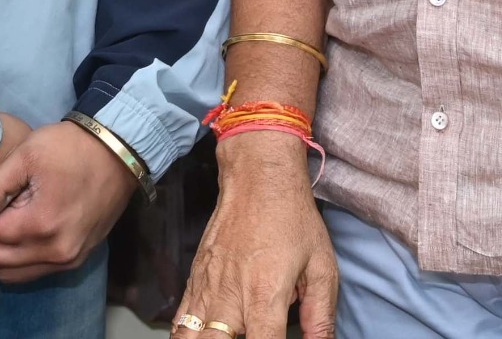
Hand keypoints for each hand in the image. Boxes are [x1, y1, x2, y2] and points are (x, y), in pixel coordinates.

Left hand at [0, 119, 136, 283]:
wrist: (117, 152)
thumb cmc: (70, 148)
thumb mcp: (27, 154)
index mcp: (41, 224)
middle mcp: (56, 251)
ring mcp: (70, 259)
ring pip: (16, 274)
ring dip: (5, 255)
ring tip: (12, 223)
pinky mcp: (80, 259)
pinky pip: (39, 271)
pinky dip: (25, 259)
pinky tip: (30, 232)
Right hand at [172, 132, 337, 338]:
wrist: (258, 177)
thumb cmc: (293, 219)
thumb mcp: (322, 267)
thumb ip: (321, 317)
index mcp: (265, 297)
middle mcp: (231, 297)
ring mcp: (208, 288)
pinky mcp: (195, 278)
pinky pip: (179, 321)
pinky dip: (187, 337)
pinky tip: (201, 338)